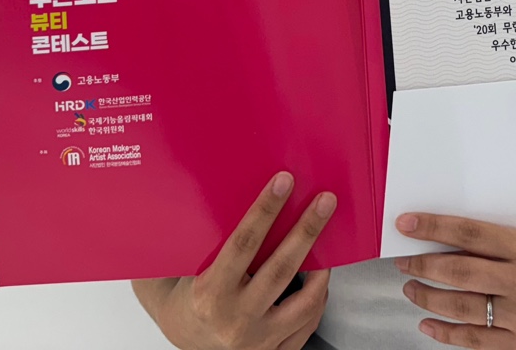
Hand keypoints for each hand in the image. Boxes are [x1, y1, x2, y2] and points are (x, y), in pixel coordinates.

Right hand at [132, 172, 334, 349]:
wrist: (185, 337)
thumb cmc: (188, 292)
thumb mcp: (191, 265)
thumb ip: (213, 238)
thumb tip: (235, 187)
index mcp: (210, 293)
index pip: (243, 244)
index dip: (265, 210)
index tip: (284, 181)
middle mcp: (235, 319)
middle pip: (281, 269)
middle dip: (307, 230)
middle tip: (326, 201)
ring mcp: (257, 341)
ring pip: (304, 303)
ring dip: (322, 269)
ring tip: (330, 242)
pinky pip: (307, 325)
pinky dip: (318, 299)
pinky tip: (320, 279)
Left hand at [392, 214, 515, 348]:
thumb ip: (492, 244)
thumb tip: (440, 240)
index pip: (471, 235)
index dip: (434, 228)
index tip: (407, 224)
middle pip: (462, 273)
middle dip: (424, 266)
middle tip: (404, 261)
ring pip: (463, 308)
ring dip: (428, 298)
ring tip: (411, 288)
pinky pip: (474, 340)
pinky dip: (446, 333)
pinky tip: (427, 323)